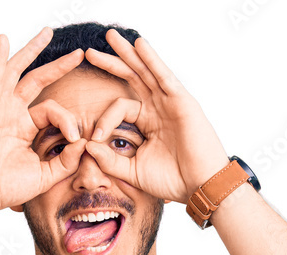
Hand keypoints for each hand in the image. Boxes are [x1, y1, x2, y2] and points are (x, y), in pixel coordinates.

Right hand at [0, 27, 89, 214]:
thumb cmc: (5, 188)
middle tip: (79, 53)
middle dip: (58, 66)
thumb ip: (65, 161)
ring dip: (32, 51)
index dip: (68, 121)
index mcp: (25, 127)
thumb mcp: (44, 176)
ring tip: (47, 33)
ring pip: (18, 72)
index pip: (53, 112)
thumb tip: (84, 142)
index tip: (75, 139)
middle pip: (37, 81)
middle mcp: (13, 114)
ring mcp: (0, 109)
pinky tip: (2, 41)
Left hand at [79, 30, 229, 203]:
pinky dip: (151, 60)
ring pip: (144, 71)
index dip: (104, 120)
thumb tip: (87, 145)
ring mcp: (170, 102)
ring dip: (127, 53)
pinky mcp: (181, 101)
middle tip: (89, 52)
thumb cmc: (172, 181)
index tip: (94, 138)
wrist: (199, 186)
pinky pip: (163, 76)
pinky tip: (139, 45)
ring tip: (109, 36)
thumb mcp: (133, 171)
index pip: (119, 108)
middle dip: (112, 63)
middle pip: (131, 78)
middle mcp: (158, 108)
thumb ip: (110, 160)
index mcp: (147, 122)